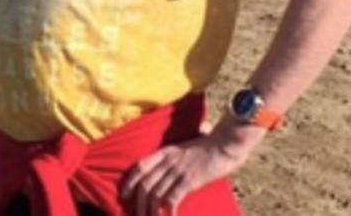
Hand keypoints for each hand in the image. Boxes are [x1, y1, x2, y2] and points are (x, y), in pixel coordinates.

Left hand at [120, 124, 260, 215]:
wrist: (226, 143)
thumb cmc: (210, 146)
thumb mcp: (186, 147)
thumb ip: (175, 156)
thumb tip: (167, 170)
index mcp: (165, 152)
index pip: (140, 166)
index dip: (130, 182)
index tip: (125, 194)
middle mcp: (168, 161)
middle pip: (145, 184)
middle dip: (139, 203)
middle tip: (138, 214)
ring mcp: (178, 171)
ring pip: (155, 194)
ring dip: (151, 211)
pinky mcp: (189, 180)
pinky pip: (172, 199)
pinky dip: (168, 211)